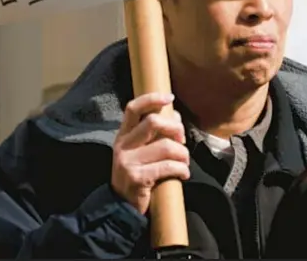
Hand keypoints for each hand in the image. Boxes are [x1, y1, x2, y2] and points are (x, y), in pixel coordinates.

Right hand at [111, 92, 189, 214]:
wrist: (121, 208)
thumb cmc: (138, 174)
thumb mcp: (141, 151)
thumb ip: (155, 133)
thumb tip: (175, 115)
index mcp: (123, 135)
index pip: (133, 108)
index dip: (152, 99)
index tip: (170, 97)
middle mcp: (122, 145)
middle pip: (153, 122)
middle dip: (175, 128)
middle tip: (183, 140)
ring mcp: (127, 162)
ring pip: (165, 146)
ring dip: (183, 153)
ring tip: (185, 161)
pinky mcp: (136, 178)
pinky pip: (167, 166)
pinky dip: (181, 169)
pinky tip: (183, 174)